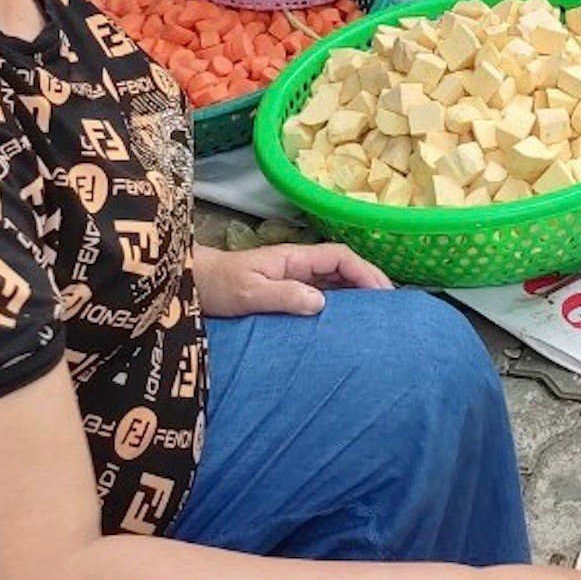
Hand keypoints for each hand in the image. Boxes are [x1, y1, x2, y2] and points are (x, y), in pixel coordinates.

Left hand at [192, 243, 390, 317]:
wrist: (191, 286)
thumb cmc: (218, 286)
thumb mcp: (249, 291)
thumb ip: (284, 295)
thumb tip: (322, 303)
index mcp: (295, 258)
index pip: (340, 257)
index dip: (365, 271)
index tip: (382, 293)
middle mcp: (298, 266)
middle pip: (343, 267)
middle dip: (368, 282)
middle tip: (389, 308)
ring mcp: (292, 280)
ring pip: (335, 282)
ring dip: (356, 294)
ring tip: (375, 317)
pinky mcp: (285, 295)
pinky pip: (320, 296)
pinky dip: (339, 305)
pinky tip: (345, 323)